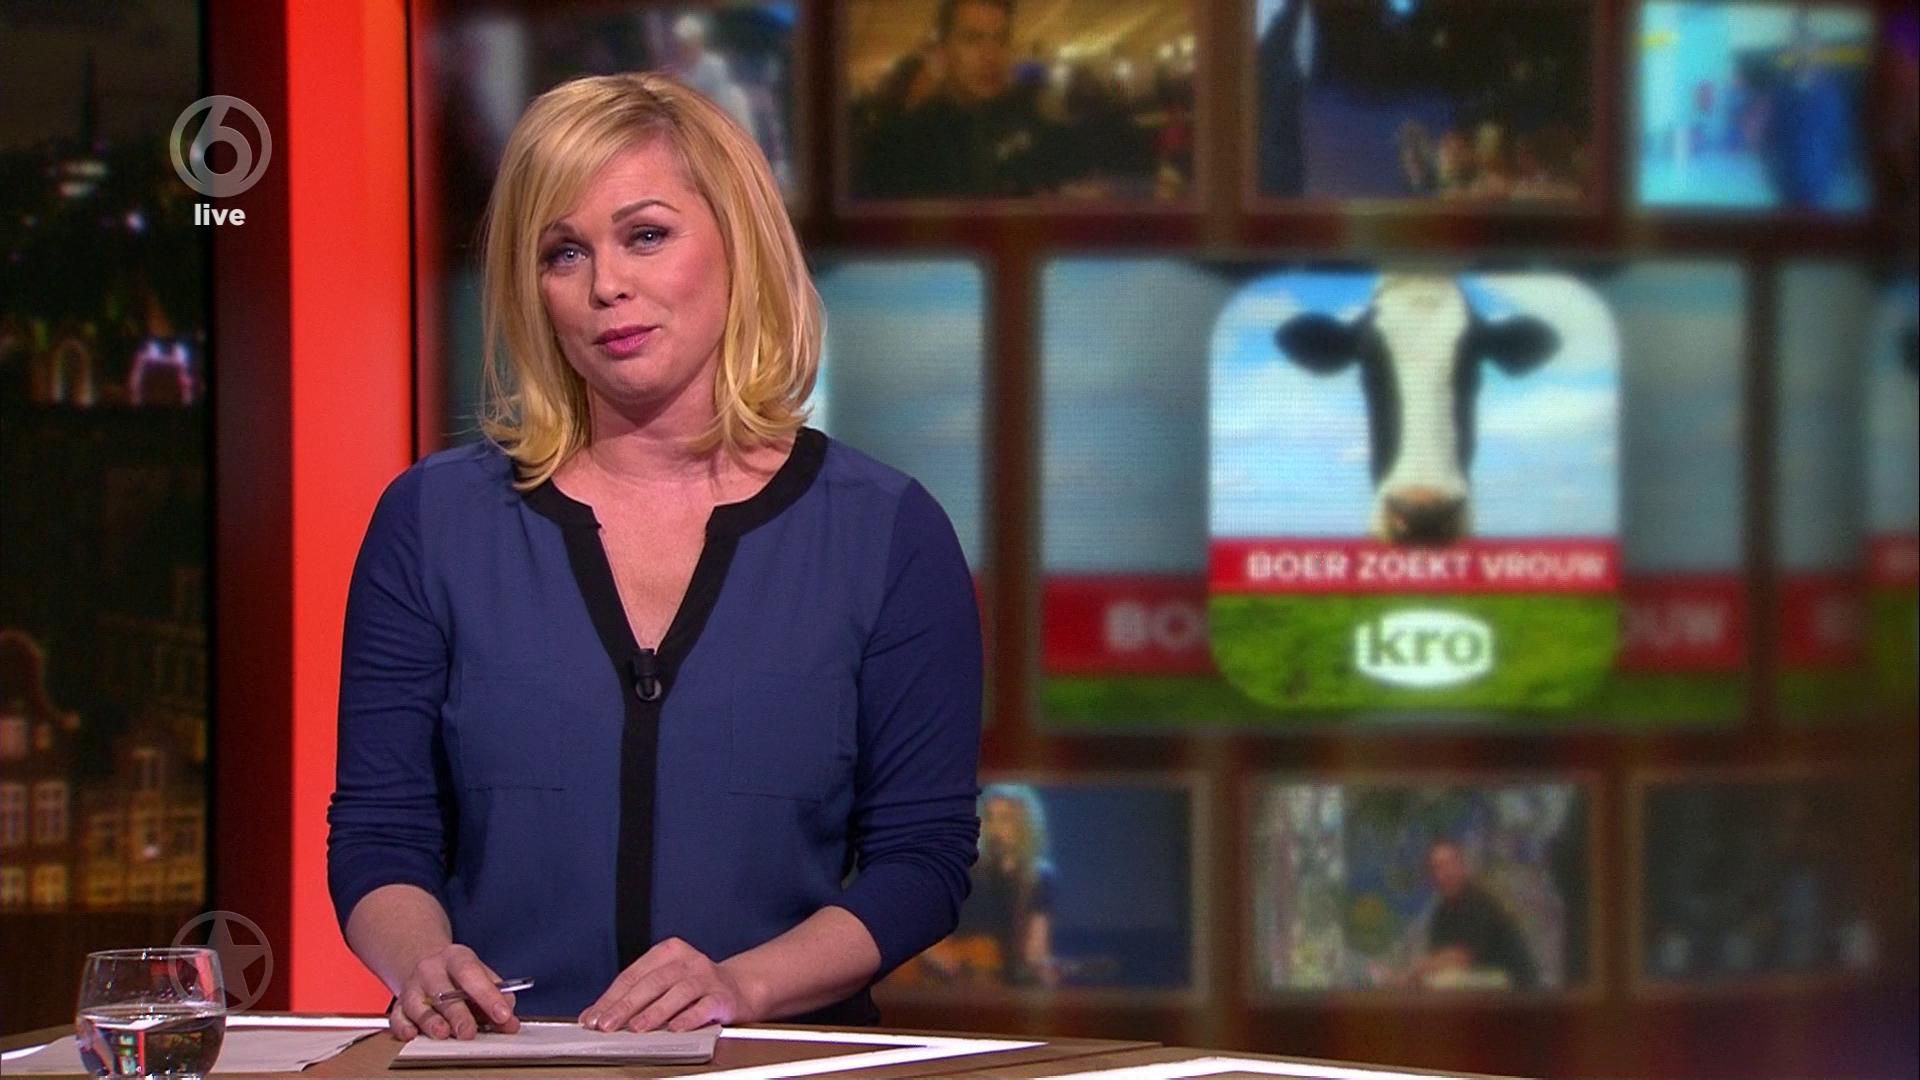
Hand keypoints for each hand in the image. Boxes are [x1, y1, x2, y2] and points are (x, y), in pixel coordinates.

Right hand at [388, 944, 520, 1040]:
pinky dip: (403, 1027)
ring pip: (417, 1005)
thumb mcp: (481, 975)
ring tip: (443, 1034)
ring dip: (431, 1022)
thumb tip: (509, 1021)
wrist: (425, 963)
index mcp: (456, 957)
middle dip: (458, 1014)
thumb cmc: (458, 974)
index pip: (471, 973)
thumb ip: (498, 996)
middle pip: (443, 992)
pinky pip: (397, 1017)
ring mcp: (412, 987)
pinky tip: (412, 1034)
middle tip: (470, 1032)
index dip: (487, 995)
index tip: (502, 1015)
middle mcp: (431, 970)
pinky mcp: (398, 1005)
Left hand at [579, 937, 755, 1032]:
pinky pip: (704, 1006)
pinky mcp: (722, 996)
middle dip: (627, 1005)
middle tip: (608, 1024)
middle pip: (652, 982)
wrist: (738, 988)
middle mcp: (687, 961)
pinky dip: (688, 1018)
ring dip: (655, 1011)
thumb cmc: (693, 987)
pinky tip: (675, 1029)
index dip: (611, 997)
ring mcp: (706, 977)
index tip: (594, 1017)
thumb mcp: (662, 983)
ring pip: (678, 992)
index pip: (633, 974)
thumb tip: (594, 1016)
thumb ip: (632, 996)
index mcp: (668, 952)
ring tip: (637, 1028)